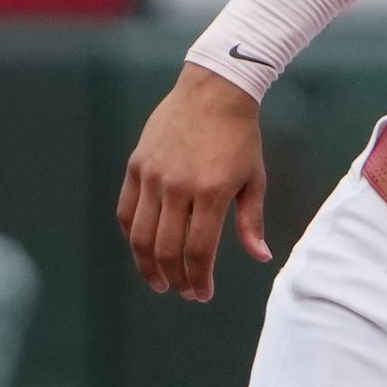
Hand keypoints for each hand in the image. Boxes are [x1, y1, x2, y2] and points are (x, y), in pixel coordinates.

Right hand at [118, 64, 270, 302]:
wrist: (213, 92)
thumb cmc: (240, 138)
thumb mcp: (254, 180)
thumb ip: (251, 221)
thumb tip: (259, 257)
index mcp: (211, 193)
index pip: (199, 250)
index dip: (199, 279)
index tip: (202, 294)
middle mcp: (177, 187)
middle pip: (166, 248)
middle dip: (175, 278)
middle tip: (183, 292)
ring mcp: (152, 176)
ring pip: (140, 235)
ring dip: (147, 265)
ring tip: (159, 282)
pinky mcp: (136, 166)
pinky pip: (126, 210)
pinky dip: (132, 235)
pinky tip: (141, 249)